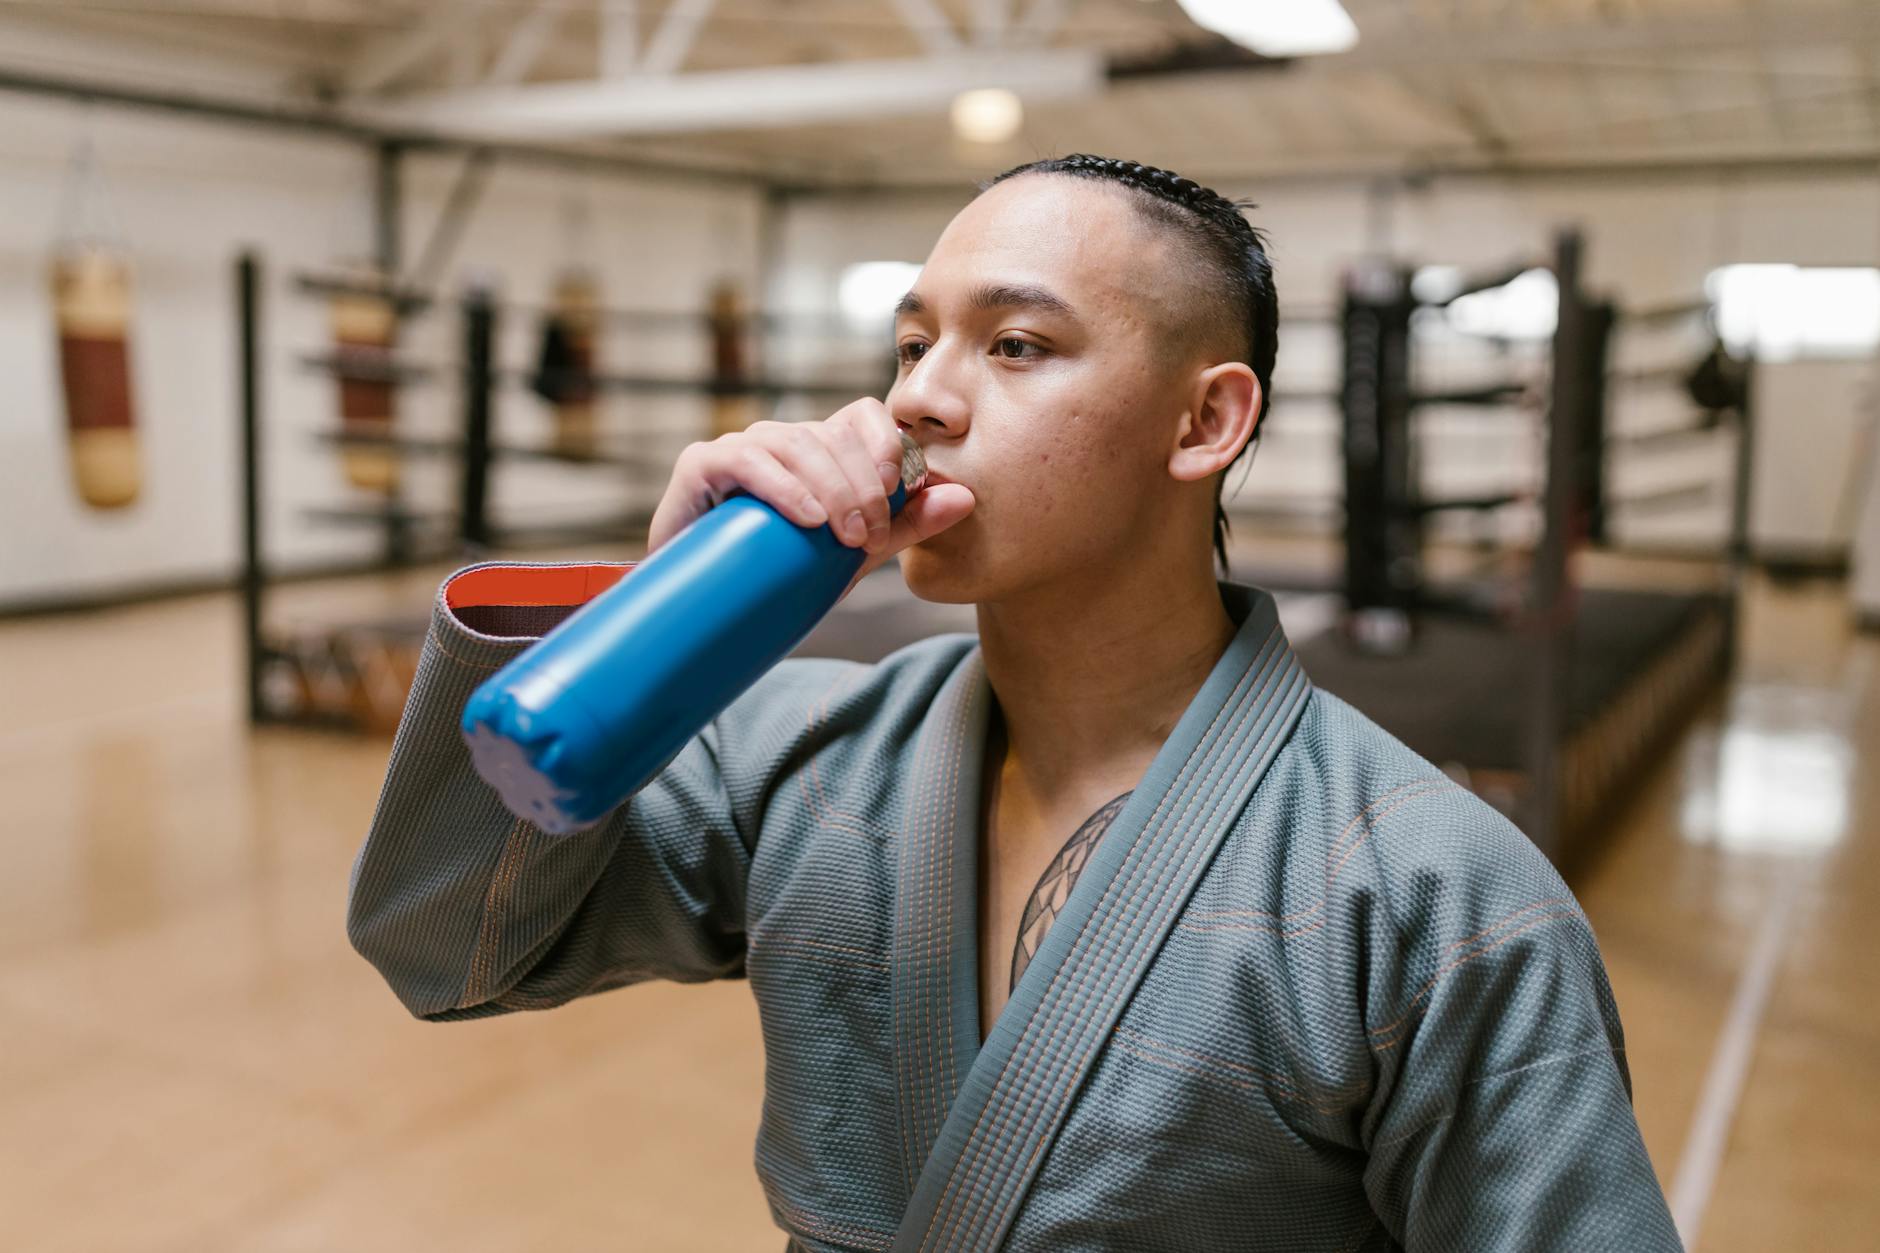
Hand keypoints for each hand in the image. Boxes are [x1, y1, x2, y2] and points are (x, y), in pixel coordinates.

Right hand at [647, 399, 975, 589]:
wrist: (708, 612)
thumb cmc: (782, 576)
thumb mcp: (854, 551)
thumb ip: (906, 524)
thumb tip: (965, 497)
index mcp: (819, 450)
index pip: (865, 417)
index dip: (889, 445)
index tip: (907, 489)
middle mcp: (781, 439)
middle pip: (833, 435)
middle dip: (864, 485)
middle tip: (873, 536)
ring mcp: (741, 447)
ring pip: (796, 445)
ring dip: (831, 489)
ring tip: (846, 535)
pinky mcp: (701, 464)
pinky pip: (747, 459)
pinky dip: (783, 487)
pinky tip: (807, 518)